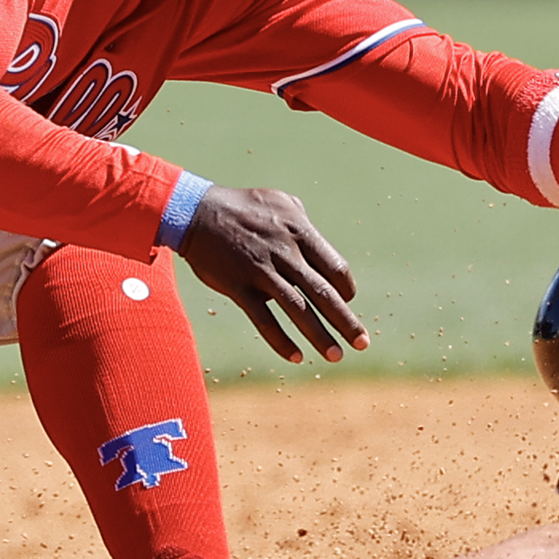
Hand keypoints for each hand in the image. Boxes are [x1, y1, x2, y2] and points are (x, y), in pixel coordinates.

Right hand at [177, 186, 367, 363]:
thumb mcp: (280, 202)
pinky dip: (281, 340)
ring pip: (298, 310)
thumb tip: (321, 245)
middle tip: (363, 343)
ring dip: (320, 336)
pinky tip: (296, 357)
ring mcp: (261, 271)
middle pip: (323, 293)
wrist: (196, 212)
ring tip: (336, 356)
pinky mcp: (238, 286)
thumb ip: (304, 224)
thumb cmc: (242, 207)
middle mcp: (285, 253)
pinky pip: (263, 319)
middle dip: (346, 321)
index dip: (346, 289)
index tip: (347, 301)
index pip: (336, 268)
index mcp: (299, 232)